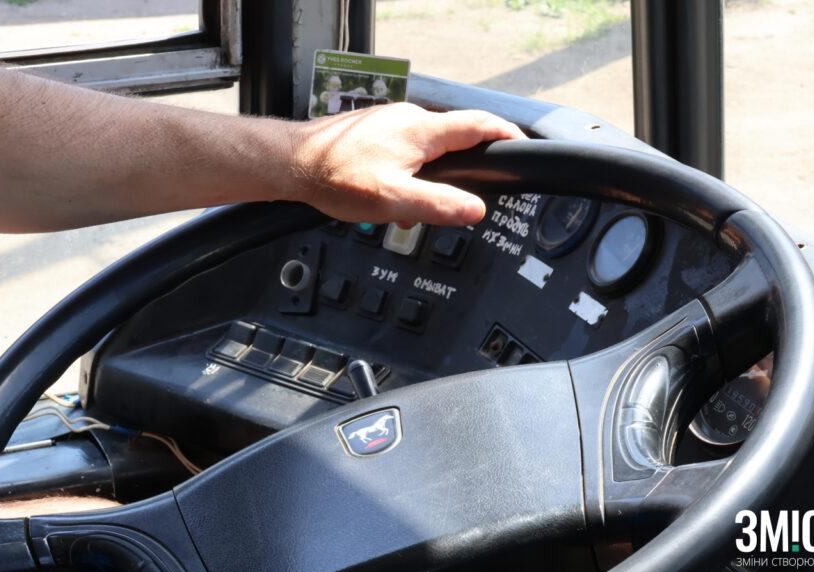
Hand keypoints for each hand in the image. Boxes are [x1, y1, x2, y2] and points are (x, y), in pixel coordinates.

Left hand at [288, 103, 525, 227]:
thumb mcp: (393, 200)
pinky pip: (405, 151)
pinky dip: (407, 175)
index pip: (478, 125)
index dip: (506, 135)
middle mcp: (409, 118)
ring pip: (426, 150)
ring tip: (406, 210)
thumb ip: (439, 205)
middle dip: (459, 172)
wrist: (291, 163)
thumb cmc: (335, 177)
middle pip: (454, 139)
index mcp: (422, 130)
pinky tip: (387, 199)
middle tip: (455, 201)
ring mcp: (390, 122)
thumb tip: (476, 210)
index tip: (522, 145)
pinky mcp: (374, 131)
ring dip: (426, 180)